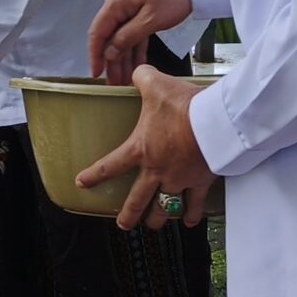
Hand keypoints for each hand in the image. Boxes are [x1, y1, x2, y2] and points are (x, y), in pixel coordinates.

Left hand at [80, 68, 217, 230]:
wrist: (214, 121)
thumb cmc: (183, 105)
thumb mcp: (157, 85)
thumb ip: (143, 78)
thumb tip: (137, 71)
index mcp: (140, 149)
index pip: (109, 166)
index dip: (93, 176)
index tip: (81, 183)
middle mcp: (156, 170)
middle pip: (137, 200)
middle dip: (128, 215)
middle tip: (123, 225)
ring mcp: (178, 180)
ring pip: (163, 208)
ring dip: (156, 218)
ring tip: (152, 224)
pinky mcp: (200, 182)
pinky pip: (194, 204)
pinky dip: (191, 214)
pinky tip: (188, 221)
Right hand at [87, 0, 192, 84]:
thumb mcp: (150, 19)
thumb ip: (127, 37)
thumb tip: (109, 52)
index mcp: (116, 2)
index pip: (97, 32)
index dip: (95, 54)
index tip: (96, 73)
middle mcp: (120, 3)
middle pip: (110, 37)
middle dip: (111, 61)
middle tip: (113, 82)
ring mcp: (132, 6)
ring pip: (123, 36)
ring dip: (124, 57)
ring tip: (124, 79)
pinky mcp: (145, 8)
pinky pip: (136, 32)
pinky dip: (136, 48)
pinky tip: (137, 64)